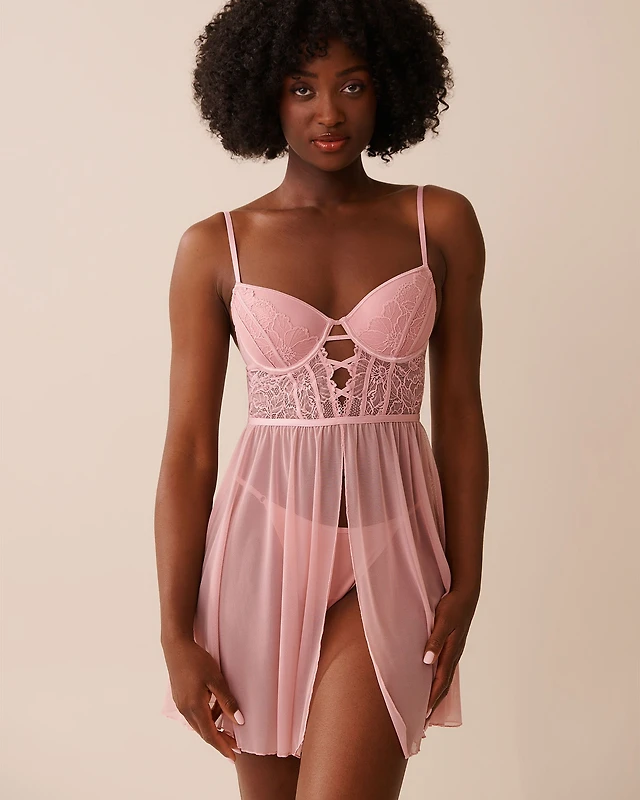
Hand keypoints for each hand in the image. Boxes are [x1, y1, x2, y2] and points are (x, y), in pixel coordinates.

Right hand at [163, 637, 243, 762]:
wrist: (176, 647)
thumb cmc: (197, 661)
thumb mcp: (216, 679)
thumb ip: (227, 701)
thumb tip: (239, 721)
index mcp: (195, 707)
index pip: (210, 734)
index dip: (222, 746)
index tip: (233, 756)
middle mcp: (186, 709)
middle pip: (204, 732)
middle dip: (220, 741)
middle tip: (235, 747)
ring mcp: (181, 704)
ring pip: (199, 724)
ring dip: (213, 729)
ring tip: (228, 729)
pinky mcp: (180, 698)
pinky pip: (195, 715)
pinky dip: (206, 718)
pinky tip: (216, 711)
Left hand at [422, 589, 477, 718]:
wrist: (466, 594)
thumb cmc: (453, 606)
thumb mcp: (442, 621)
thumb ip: (435, 640)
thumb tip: (427, 661)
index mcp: (451, 651)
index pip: (440, 681)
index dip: (431, 699)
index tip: (423, 715)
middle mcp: (454, 655)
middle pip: (443, 685)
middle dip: (434, 704)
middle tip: (424, 722)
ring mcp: (454, 651)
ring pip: (444, 678)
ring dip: (436, 694)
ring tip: (428, 709)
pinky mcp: (452, 646)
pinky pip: (445, 668)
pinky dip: (439, 680)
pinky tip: (434, 682)